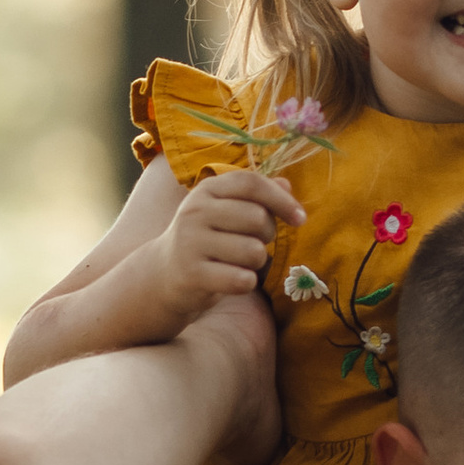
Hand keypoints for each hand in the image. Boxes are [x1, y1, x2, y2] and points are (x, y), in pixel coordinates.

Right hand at [144, 168, 303, 332]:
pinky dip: (247, 282)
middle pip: (257, 217)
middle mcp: (195, 212)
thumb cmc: (206, 238)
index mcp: (207, 189)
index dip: (281, 200)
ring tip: (240, 262)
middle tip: (255, 242)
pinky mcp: (192, 274)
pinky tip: (234, 279)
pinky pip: (242, 279)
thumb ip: (256, 196)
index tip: (300, 219)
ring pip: (253, 251)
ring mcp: (190, 243)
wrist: (163, 273)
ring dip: (257, 261)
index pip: (251, 183)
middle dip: (268, 234)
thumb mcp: (225, 210)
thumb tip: (287, 186)